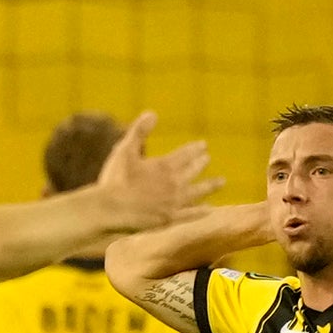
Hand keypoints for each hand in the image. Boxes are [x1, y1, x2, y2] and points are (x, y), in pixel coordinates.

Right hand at [93, 111, 225, 233]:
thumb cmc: (115, 180)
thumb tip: (152, 113)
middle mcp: (174, 184)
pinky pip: (190, 215)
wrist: (111, 211)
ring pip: (197, 192)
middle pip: (192, 171)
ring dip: (209, 186)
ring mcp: (174, 203)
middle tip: (207, 158)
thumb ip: (139, 132)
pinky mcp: (170, 220)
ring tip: (221, 182)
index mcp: (164, 166)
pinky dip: (201, 211)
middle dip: (200, 163)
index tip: (203, 145)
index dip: (194, 149)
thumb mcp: (124, 150)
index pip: (185, 154)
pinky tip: (209, 209)